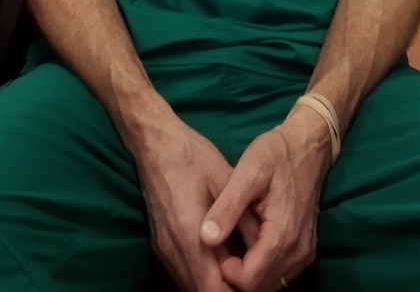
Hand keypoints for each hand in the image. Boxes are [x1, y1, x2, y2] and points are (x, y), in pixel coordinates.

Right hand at [133, 114, 258, 291]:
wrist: (155, 143)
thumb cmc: (192, 156)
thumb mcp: (225, 181)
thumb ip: (243, 219)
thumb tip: (264, 248)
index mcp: (189, 233)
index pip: (212, 289)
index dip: (236, 290)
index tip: (256, 278)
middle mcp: (173, 249)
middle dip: (228, 290)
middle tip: (251, 274)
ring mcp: (163, 249)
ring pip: (189, 287)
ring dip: (214, 285)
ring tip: (240, 269)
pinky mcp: (160, 245)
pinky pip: (183, 274)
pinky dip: (202, 276)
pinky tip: (220, 260)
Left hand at [200, 111, 331, 291]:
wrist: (308, 146)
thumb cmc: (276, 154)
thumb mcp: (248, 171)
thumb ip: (228, 206)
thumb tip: (205, 237)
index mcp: (283, 234)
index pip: (250, 280)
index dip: (226, 272)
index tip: (211, 247)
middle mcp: (298, 252)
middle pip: (260, 287)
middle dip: (234, 277)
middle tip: (216, 251)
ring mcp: (303, 254)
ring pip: (270, 284)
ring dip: (246, 276)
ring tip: (226, 251)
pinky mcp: (304, 250)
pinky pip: (279, 273)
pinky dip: (259, 270)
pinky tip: (243, 251)